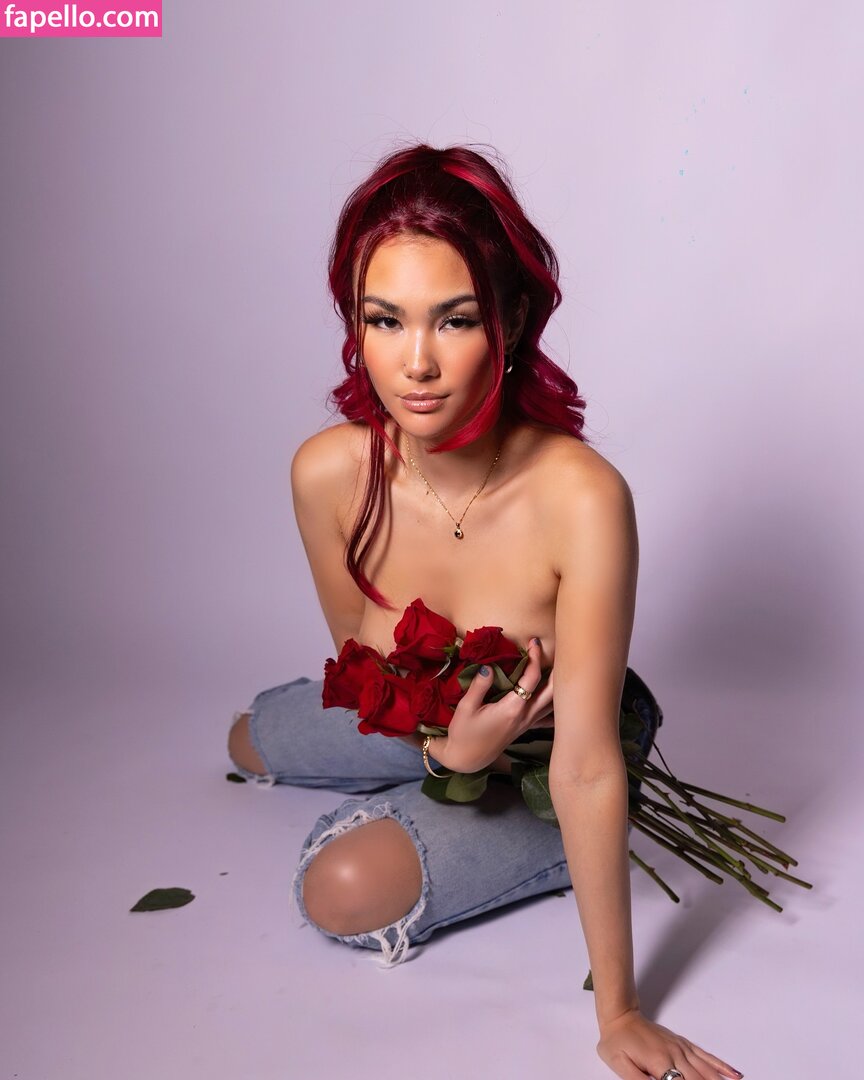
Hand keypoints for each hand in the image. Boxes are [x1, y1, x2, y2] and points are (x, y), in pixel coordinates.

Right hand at [433, 638, 553, 772]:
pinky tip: (559, 697)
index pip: (532, 678)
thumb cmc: (463, 733)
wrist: (466, 759)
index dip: (535, 658)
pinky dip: (555, 704)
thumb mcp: (466, 708)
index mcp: (512, 709)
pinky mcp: (526, 728)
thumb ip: (479, 685)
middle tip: (555, 650)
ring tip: (558, 667)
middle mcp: (525, 716)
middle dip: (556, 668)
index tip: (533, 642)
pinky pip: (547, 715)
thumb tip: (489, 666)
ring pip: (553, 704)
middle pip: (552, 691)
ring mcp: (527, 723)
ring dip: (558, 685)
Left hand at [597, 1008, 741, 1079]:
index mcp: (659, 1063)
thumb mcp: (620, 1066)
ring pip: (706, 1070)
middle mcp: (674, 1055)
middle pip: (699, 1079)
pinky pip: (705, 1056)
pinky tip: (734, 1074)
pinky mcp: (682, 1044)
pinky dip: (720, 1066)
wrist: (619, 1016)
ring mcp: (681, 1048)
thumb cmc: (616, 1042)